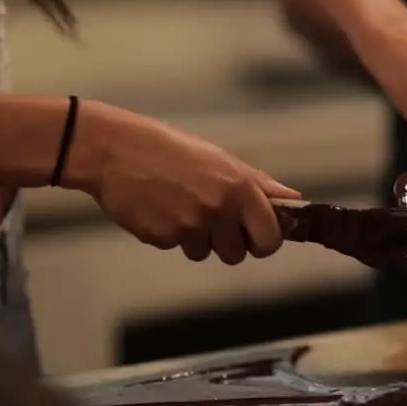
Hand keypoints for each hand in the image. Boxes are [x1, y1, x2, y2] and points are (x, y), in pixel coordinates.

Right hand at [71, 102, 300, 264]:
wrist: (113, 150)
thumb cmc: (170, 150)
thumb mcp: (220, 160)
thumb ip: (258, 185)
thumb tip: (293, 199)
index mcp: (240, 188)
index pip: (270, 239)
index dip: (263, 242)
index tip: (253, 237)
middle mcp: (219, 209)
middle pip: (237, 254)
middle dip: (227, 244)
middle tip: (210, 221)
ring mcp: (190, 225)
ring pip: (204, 253)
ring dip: (195, 238)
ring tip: (178, 206)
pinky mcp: (163, 237)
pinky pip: (175, 247)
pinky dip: (168, 234)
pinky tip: (157, 208)